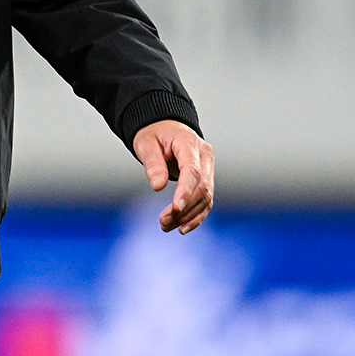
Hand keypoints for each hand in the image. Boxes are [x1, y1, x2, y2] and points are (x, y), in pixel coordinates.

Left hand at [132, 118, 214, 233]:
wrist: (165, 127)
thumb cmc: (154, 134)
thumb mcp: (146, 143)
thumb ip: (153, 164)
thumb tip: (158, 187)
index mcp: (189, 142)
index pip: (192, 170)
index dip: (185, 191)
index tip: (176, 208)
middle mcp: (204, 155)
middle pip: (201, 186)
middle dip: (184, 208)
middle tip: (163, 222)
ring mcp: (208, 167)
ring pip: (205, 196)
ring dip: (188, 215)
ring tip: (167, 226)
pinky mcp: (206, 178)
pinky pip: (206, 200)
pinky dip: (197, 215)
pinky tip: (183, 227)